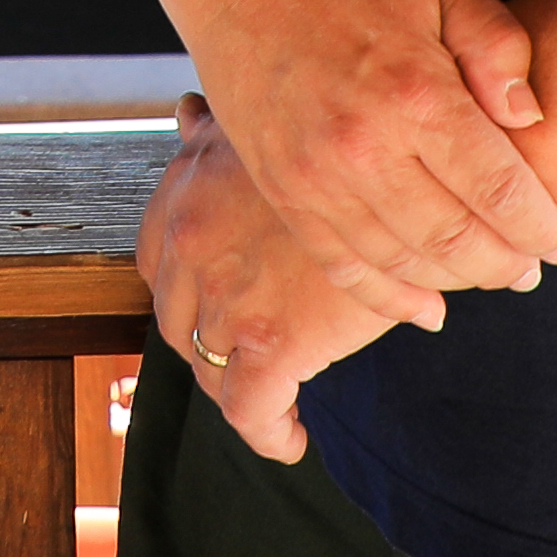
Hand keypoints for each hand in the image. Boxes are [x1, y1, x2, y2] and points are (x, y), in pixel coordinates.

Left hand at [137, 97, 406, 461]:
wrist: (399, 164)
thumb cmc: (335, 137)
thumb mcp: (259, 121)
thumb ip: (213, 130)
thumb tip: (185, 116)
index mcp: (185, 193)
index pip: (157, 263)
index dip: (184, 294)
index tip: (213, 310)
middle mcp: (191, 245)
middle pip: (180, 322)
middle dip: (210, 346)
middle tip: (250, 359)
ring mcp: (226, 297)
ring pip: (212, 370)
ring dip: (238, 391)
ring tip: (275, 402)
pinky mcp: (272, 343)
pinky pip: (250, 411)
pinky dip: (267, 434)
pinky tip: (292, 440)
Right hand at [148, 0, 556, 321]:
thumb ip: (498, 47)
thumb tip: (532, 118)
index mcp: (416, 94)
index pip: (500, 192)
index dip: (541, 228)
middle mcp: (365, 149)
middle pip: (458, 241)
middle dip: (508, 264)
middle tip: (532, 266)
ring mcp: (316, 176)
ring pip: (404, 262)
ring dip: (456, 281)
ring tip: (489, 275)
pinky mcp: (280, 187)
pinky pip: (341, 264)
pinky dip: (388, 297)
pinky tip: (425, 307)